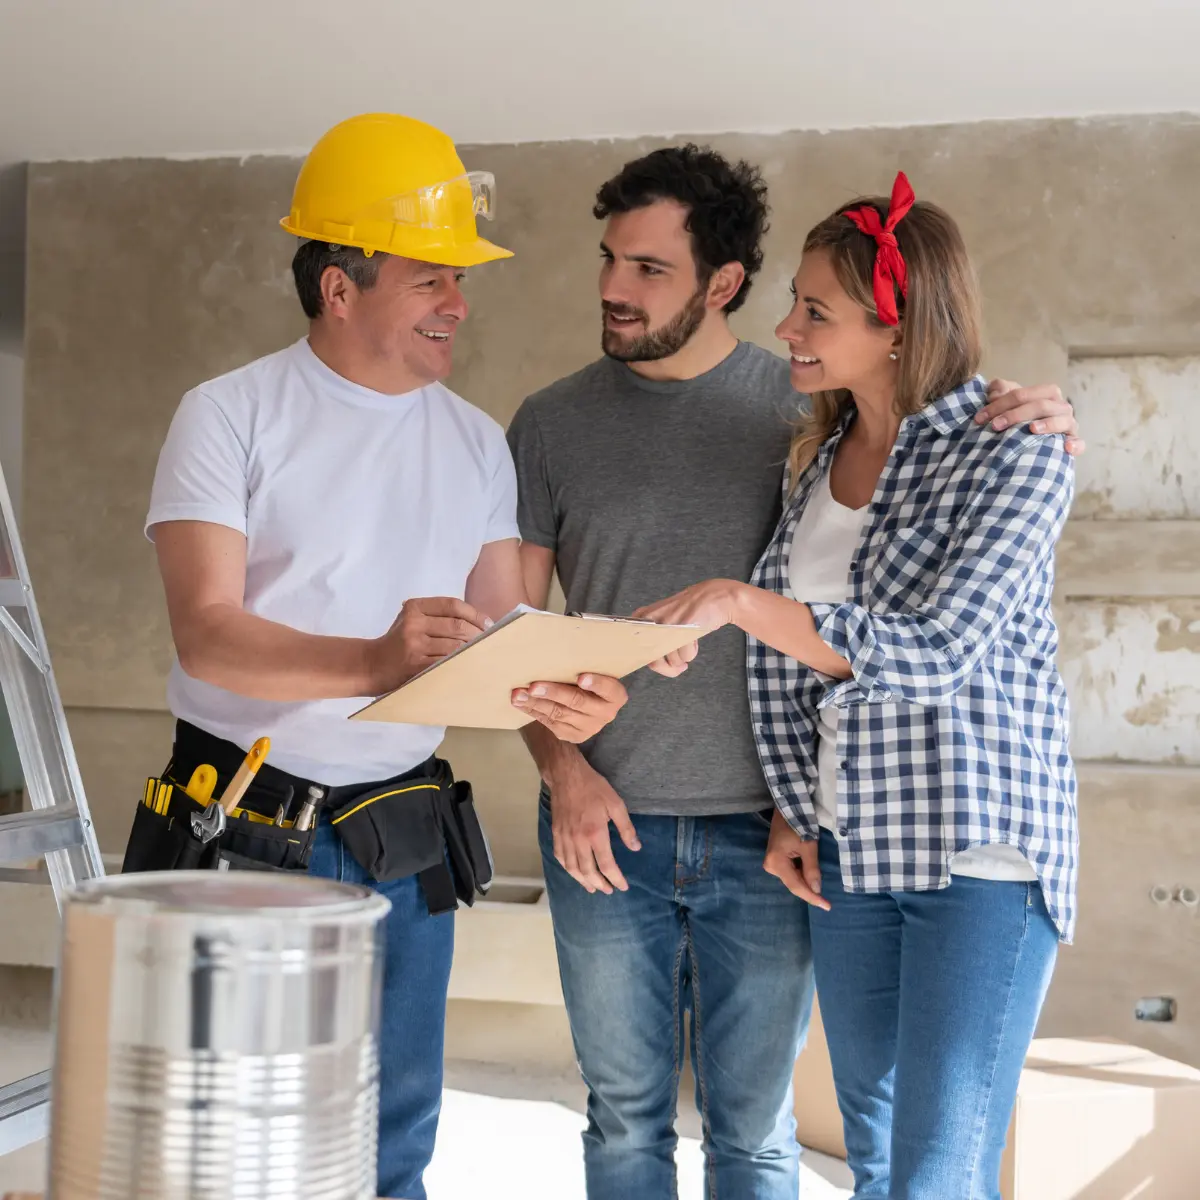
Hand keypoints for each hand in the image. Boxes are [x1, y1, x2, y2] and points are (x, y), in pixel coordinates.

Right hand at [370, 597, 490, 691]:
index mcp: (415, 607)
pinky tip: (468, 666)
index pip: (452, 605)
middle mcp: (414, 622)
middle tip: (489, 642)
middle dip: (478, 635)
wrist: (371, 665)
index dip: (475, 614)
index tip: (488, 624)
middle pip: (457, 625)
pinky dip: (460, 664)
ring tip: (482, 655)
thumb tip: (477, 622)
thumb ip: (437, 617)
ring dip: (472, 651)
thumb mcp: (411, 620)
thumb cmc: (398, 643)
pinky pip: (446, 662)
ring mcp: (414, 644)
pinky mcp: (415, 664)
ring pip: (455, 645)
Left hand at [512, 673, 627, 742]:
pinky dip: (533, 711)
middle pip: (578, 702)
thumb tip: (553, 646)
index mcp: (615, 695)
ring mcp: (588, 727)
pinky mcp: (572, 735)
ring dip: (536, 703)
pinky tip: (520, 702)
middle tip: (534, 686)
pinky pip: (549, 722)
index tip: (581, 677)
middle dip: (554, 693)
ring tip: (518, 694)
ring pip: (559, 714)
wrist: (590, 708)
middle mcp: (605, 714)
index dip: (596, 683)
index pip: (609, 688)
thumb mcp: (595, 672)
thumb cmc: (589, 680)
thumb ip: (582, 666)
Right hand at [546, 758, 640, 893]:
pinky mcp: (556, 834)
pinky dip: (568, 869)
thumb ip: (626, 828)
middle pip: (588, 871)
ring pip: (572, 868)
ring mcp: (564, 838)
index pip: (606, 865)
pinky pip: (560, 857)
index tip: (623, 886)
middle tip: (609, 890)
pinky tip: (574, 872)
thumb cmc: (594, 788)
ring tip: (592, 888)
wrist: (566, 776)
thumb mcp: (616, 804)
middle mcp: (578, 840)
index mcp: (595, 834)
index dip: (615, 878)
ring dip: (583, 881)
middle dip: (600, 884)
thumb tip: (635, 848)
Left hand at [634, 580, 740, 674]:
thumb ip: (654, 638)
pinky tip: (694, 641)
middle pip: (654, 661)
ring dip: (683, 658)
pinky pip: (685, 656)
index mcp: (643, 617)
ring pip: (672, 660)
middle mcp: (652, 620)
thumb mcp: (665, 620)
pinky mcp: (682, 629)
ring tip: (689, 643)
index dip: (653, 662)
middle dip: (669, 668)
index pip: (637, 650)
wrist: (715, 596)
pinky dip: (692, 653)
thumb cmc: (689, 612)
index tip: (664, 664)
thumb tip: (653, 665)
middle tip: (679, 667)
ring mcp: (667, 625)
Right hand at [763, 809, 829, 910]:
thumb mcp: (808, 847)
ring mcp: (771, 863)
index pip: (797, 886)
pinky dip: (801, 876)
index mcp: (776, 863)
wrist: (788, 807)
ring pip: (792, 879)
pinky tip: (810, 878)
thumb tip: (816, 890)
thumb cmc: (798, 824)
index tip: (826, 906)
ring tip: (820, 891)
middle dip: (809, 891)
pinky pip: (790, 873)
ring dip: (806, 883)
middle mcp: (770, 866)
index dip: (812, 897)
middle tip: (826, 901)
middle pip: (793, 883)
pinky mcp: (775, 859)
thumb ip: (812, 869)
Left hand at [976, 379, 1084, 456]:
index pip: (1023, 394)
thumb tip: (994, 390)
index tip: (980, 418)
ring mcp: (1068, 424)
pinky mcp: (1072, 441)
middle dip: (1016, 414)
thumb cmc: (1018, 418)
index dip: (1000, 403)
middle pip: (1041, 405)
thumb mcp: (1007, 403)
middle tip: (995, 426)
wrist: (1030, 439)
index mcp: (1046, 394)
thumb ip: (1000, 392)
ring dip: (1047, 424)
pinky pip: (1079, 442)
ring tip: (1031, 429)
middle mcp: (1060, 406)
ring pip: (1062, 420)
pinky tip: (1067, 448)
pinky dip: (1076, 444)